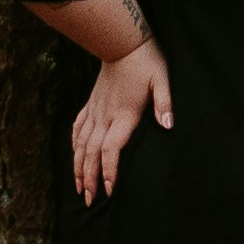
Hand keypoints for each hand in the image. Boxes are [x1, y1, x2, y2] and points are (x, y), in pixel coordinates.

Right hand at [70, 37, 174, 202]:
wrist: (121, 42)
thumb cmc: (146, 62)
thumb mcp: (162, 79)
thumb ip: (165, 102)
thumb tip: (169, 124)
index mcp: (123, 114)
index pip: (111, 150)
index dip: (108, 172)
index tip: (109, 191)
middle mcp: (104, 116)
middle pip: (92, 154)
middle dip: (89, 179)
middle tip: (88, 201)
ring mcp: (95, 110)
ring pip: (81, 145)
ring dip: (78, 168)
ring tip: (78, 188)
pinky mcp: (91, 104)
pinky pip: (78, 128)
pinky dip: (75, 145)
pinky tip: (74, 157)